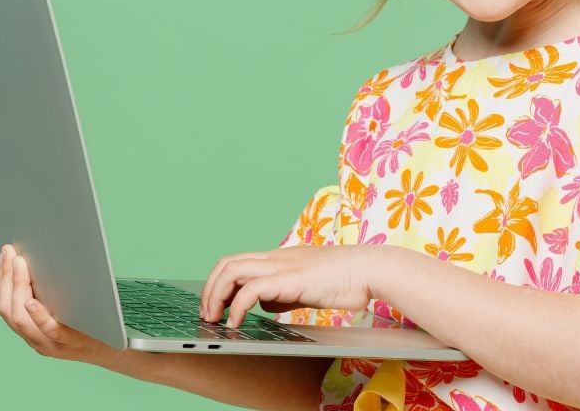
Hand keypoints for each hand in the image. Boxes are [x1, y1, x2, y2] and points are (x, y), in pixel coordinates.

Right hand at [0, 243, 112, 364]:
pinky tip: (32, 302)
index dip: (1, 278)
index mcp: (30, 329)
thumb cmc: (89, 322)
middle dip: (6, 278)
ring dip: (17, 288)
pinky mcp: (68, 343)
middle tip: (10, 253)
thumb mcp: (64, 307)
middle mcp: (34, 338)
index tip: (5, 254)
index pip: (5, 304)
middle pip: (8, 309)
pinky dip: (37, 316)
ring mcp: (49, 343)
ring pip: (21, 319)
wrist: (114, 347)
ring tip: (19, 265)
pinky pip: (48, 330)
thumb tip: (41, 256)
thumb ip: (49, 291)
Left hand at [199, 244, 388, 327]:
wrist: (371, 269)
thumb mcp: (307, 288)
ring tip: (215, 319)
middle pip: (227, 263)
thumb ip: (284, 294)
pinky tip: (236, 323)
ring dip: (215, 296)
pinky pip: (250, 289)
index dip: (219, 283)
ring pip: (232, 270)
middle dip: (210, 289)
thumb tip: (265, 305)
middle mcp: (277, 258)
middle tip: (208, 315)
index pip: (238, 261)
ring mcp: (282, 265)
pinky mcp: (290, 279)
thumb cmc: (347, 280)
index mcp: (281, 258)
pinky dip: (236, 306)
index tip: (215, 306)